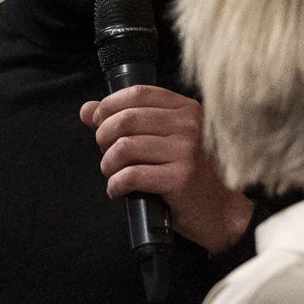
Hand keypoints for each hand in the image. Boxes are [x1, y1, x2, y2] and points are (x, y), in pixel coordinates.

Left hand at [80, 86, 251, 253]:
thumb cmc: (186, 172)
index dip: (109, 105)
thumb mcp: (161, 140)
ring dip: (108, 164)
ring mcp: (186, 151)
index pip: (138, 93)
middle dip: (104, 137)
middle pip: (126, 119)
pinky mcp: (180, 178)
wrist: (217, 209)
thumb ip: (126, 120)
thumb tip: (86, 109)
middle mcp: (188, 125)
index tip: (99, 121)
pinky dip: (115, 185)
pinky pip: (131, 175)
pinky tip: (118, 190)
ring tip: (113, 174)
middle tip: (107, 153)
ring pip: (125, 148)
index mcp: (185, 109)